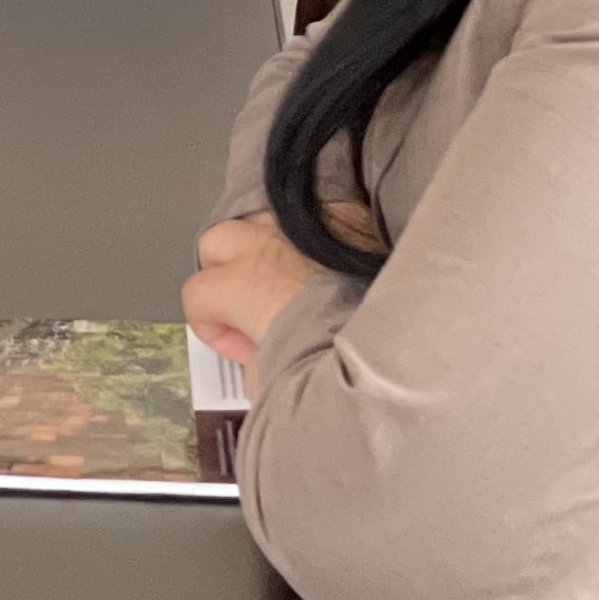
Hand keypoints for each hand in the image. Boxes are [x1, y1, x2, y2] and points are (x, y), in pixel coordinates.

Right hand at [182, 212, 331, 371]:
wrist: (402, 320)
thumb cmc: (337, 347)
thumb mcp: (281, 382)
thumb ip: (258, 372)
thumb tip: (259, 370)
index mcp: (242, 284)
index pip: (196, 296)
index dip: (212, 329)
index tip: (242, 350)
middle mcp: (264, 245)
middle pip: (216, 245)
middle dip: (224, 275)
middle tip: (253, 310)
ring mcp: (301, 226)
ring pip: (259, 224)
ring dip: (264, 253)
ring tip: (291, 286)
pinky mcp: (342, 216)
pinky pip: (309, 222)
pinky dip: (309, 244)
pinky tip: (329, 271)